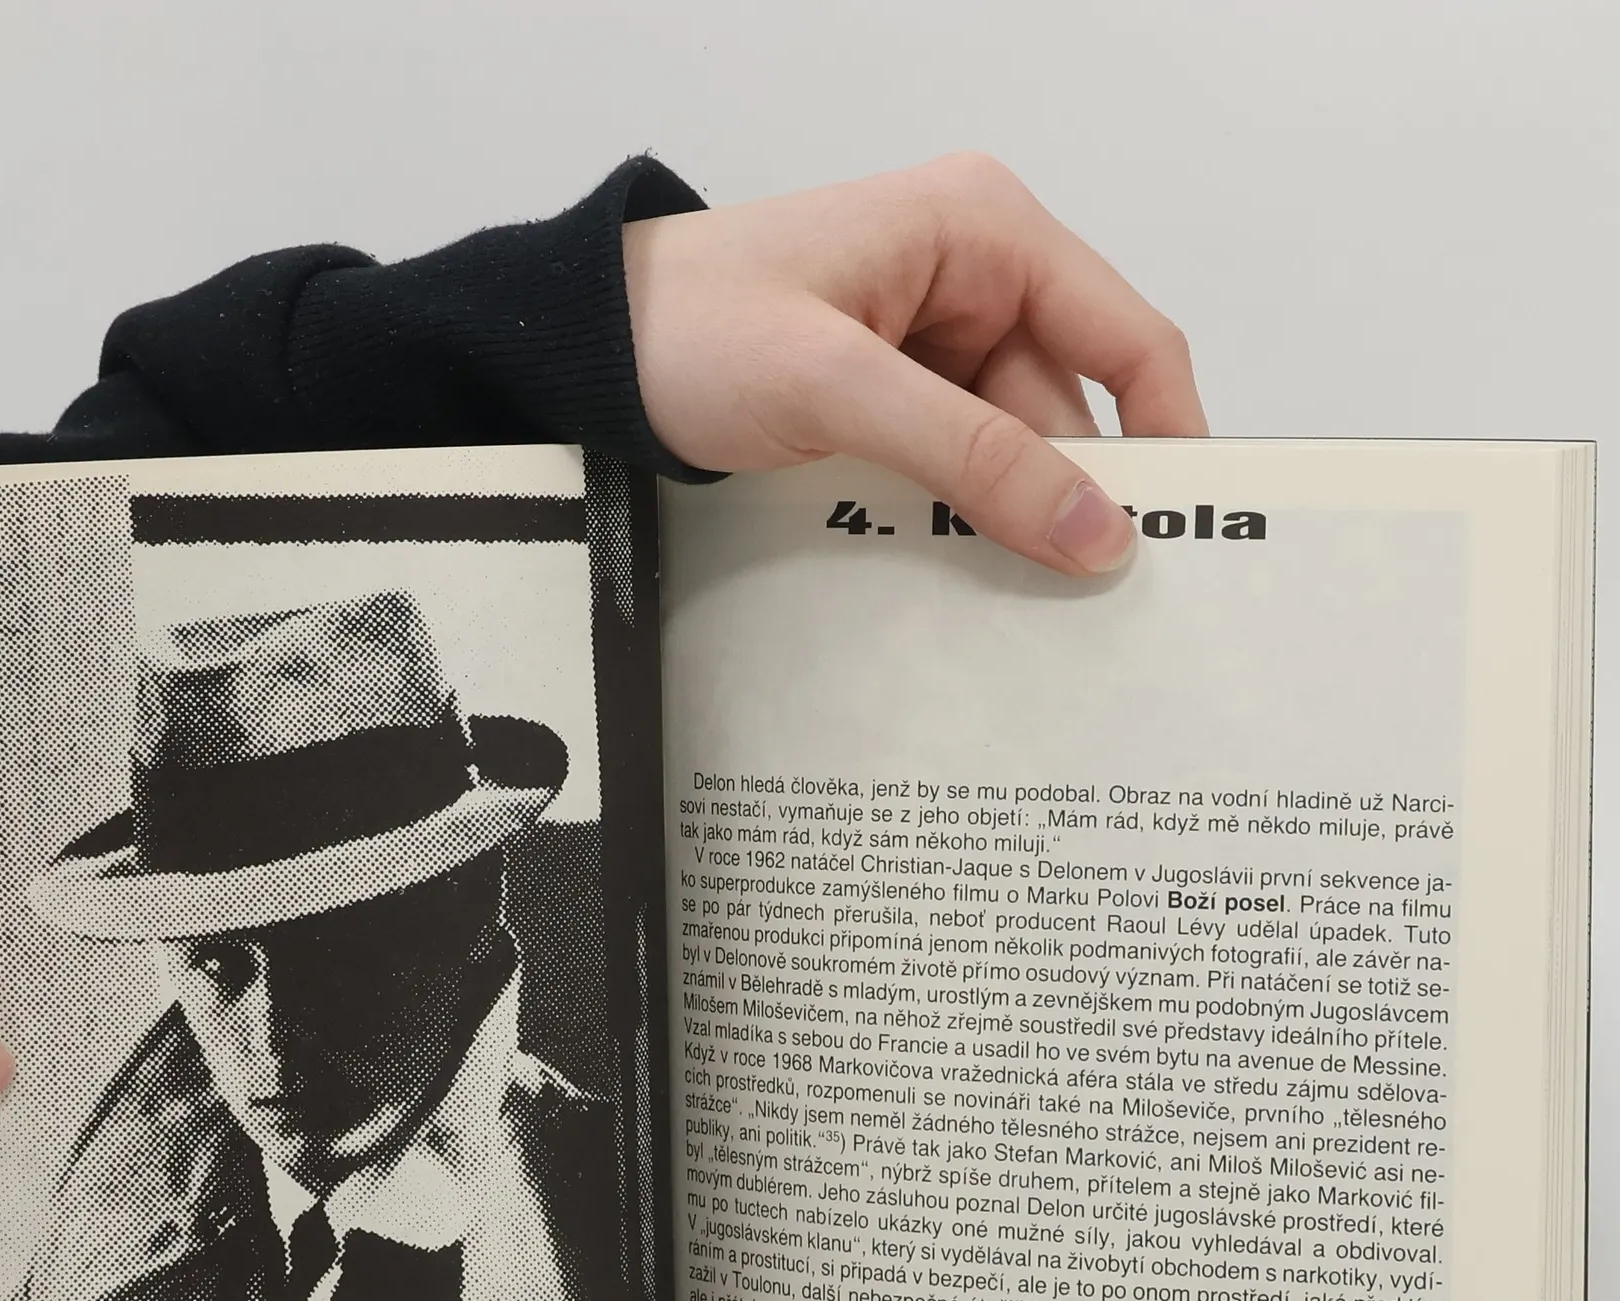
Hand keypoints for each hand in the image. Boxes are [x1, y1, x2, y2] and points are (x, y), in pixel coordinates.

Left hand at [623, 152, 1207, 575]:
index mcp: (984, 231)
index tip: (1180, 534)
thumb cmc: (690, 327)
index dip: (1167, 435)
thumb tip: (1093, 527)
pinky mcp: (888, 397)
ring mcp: (929, 343)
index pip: (1126, 337)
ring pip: (1010, 450)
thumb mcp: (836, 387)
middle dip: (1072, 498)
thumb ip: (972, 455)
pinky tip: (951, 572)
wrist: (583, 356)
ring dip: (1003, 519)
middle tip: (1086, 605)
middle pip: (1070, 409)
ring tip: (1010, 603)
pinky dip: (955, 518)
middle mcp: (973, 278)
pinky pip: (954, 467)